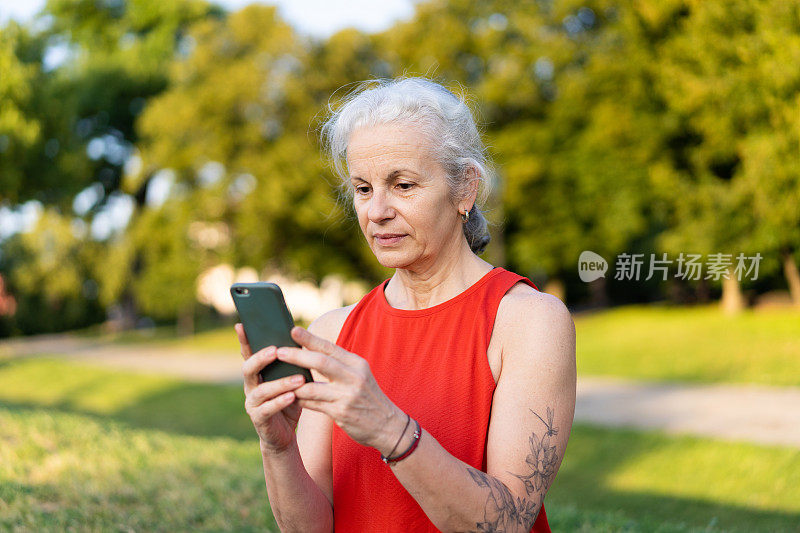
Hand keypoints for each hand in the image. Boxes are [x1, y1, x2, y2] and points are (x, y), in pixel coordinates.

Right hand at [236, 323, 305, 453]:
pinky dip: (280, 401)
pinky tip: (293, 397)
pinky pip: (268, 409)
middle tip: (276, 351)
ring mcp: (252, 403)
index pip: (248, 353)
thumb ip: (291, 364)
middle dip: (260, 358)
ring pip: (261, 390)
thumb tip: (303, 340)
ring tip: (299, 379)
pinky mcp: (259, 419)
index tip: (241, 325)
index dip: (244, 340)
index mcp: (257, 374)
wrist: (284, 434)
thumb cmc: (289, 401)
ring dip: (280, 383)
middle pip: (248, 369)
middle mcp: (250, 387)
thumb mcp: (291, 380)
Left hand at [276, 325, 404, 453]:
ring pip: (312, 387)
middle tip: (279, 351)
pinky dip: (300, 400)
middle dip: (297, 356)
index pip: (330, 347)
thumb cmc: (368, 398)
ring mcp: (347, 396)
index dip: (310, 339)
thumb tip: (313, 351)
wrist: (388, 425)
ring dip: (293, 384)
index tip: (293, 330)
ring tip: (277, 379)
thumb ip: (340, 364)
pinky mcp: (341, 413)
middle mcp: (354, 377)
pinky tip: (289, 397)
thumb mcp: (360, 375)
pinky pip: (313, 405)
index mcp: (357, 364)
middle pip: (320, 362)